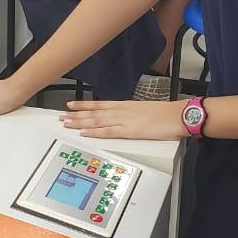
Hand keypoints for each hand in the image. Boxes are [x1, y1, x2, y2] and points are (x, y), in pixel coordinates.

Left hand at [60, 98, 186, 139]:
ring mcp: (124, 121)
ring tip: (67, 123)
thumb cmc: (165, 114)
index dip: (83, 105)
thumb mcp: (144, 110)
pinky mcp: (130, 131)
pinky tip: (84, 133)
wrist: (177, 115)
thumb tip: (124, 118)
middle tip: (61, 116)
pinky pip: (108, 132)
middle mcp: (121, 111)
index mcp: (125, 105)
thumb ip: (131, 114)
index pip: (99, 104)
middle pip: (94, 113)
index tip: (71, 105)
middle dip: (76, 115)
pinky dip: (95, 132)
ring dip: (80, 123)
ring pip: (97, 121)